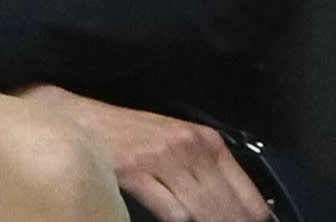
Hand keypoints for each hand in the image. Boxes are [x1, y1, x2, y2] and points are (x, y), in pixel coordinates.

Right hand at [18, 85, 269, 221]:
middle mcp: (191, 150)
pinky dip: (179, 220)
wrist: (84, 123)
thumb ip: (207, 171)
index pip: (243, 189)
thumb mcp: (180, 143)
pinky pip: (169, 209)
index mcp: (208, 144)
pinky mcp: (137, 174)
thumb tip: (235, 206)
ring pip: (201, 209)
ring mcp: (164, 161)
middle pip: (224, 205)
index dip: (252, 214)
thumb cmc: (134, 136)